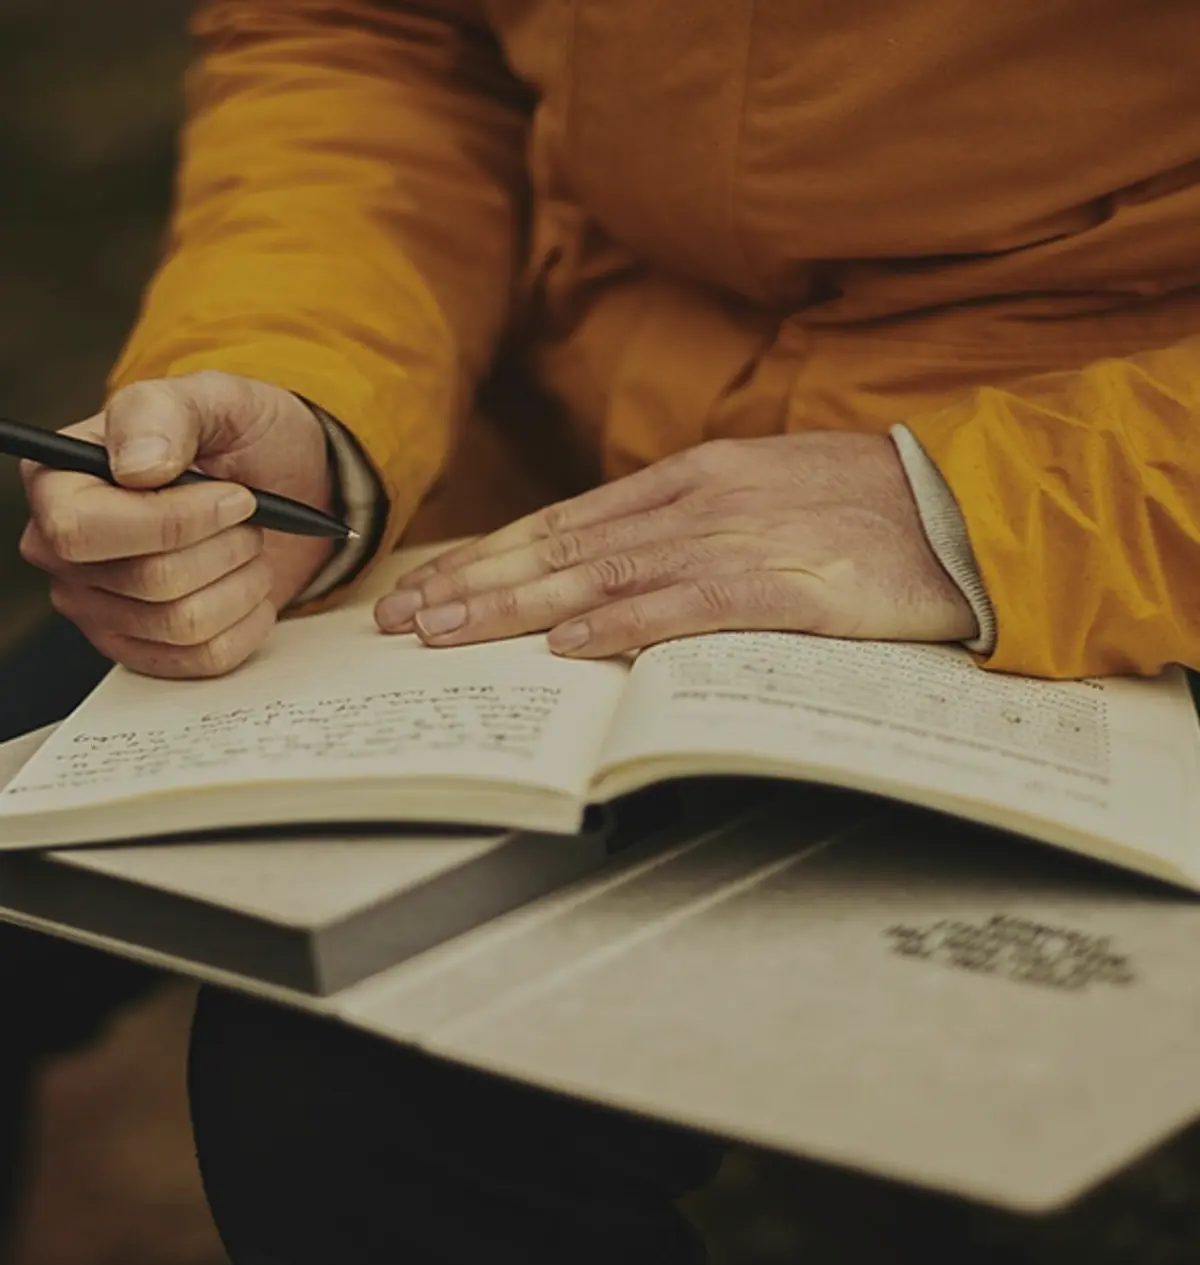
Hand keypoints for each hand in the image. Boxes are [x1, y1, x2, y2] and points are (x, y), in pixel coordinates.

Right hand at [20, 371, 335, 677]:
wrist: (287, 487)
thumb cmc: (242, 439)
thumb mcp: (216, 399)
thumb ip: (165, 413)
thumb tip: (138, 468)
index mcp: (58, 481)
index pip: (83, 530)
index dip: (173, 521)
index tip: (236, 496)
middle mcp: (64, 551)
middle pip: (150, 581)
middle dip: (225, 546)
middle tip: (247, 516)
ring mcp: (100, 607)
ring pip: (184, 623)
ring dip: (242, 580)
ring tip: (247, 546)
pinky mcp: (144, 648)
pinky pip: (206, 657)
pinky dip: (249, 619)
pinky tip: (246, 582)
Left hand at [376, 432, 976, 655]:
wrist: (962, 506)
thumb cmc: (862, 507)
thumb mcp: (760, 496)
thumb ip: (688, 525)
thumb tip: (614, 570)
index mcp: (689, 480)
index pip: (564, 522)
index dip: (489, 554)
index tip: (430, 584)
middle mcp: (697, 502)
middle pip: (562, 547)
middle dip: (473, 583)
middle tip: (402, 617)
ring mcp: (737, 540)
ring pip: (602, 575)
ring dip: (517, 605)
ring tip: (446, 632)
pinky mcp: (784, 584)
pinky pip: (687, 606)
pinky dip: (623, 626)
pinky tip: (568, 648)